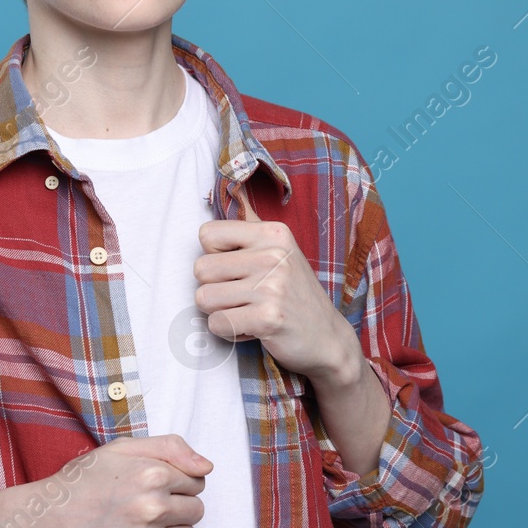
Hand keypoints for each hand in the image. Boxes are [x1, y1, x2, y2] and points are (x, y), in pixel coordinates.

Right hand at [15, 433, 212, 527]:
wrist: (44, 523)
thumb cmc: (83, 481)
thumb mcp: (122, 449)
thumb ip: (170, 448)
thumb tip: (207, 467)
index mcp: (153, 475)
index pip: (197, 481)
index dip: (178, 482)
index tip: (155, 485)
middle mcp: (153, 509)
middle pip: (196, 509)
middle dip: (178, 506)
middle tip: (148, 505)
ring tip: (143, 524)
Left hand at [194, 189, 360, 384]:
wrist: (327, 337)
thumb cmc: (295, 294)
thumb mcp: (280, 251)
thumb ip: (251, 226)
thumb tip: (231, 189)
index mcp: (273, 233)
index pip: (207, 234)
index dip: (215, 256)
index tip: (239, 268)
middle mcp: (273, 255)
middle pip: (200, 268)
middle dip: (214, 288)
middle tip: (243, 296)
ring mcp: (272, 287)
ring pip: (204, 298)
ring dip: (220, 311)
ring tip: (248, 311)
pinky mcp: (268, 319)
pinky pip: (217, 324)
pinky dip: (229, 332)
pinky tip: (253, 328)